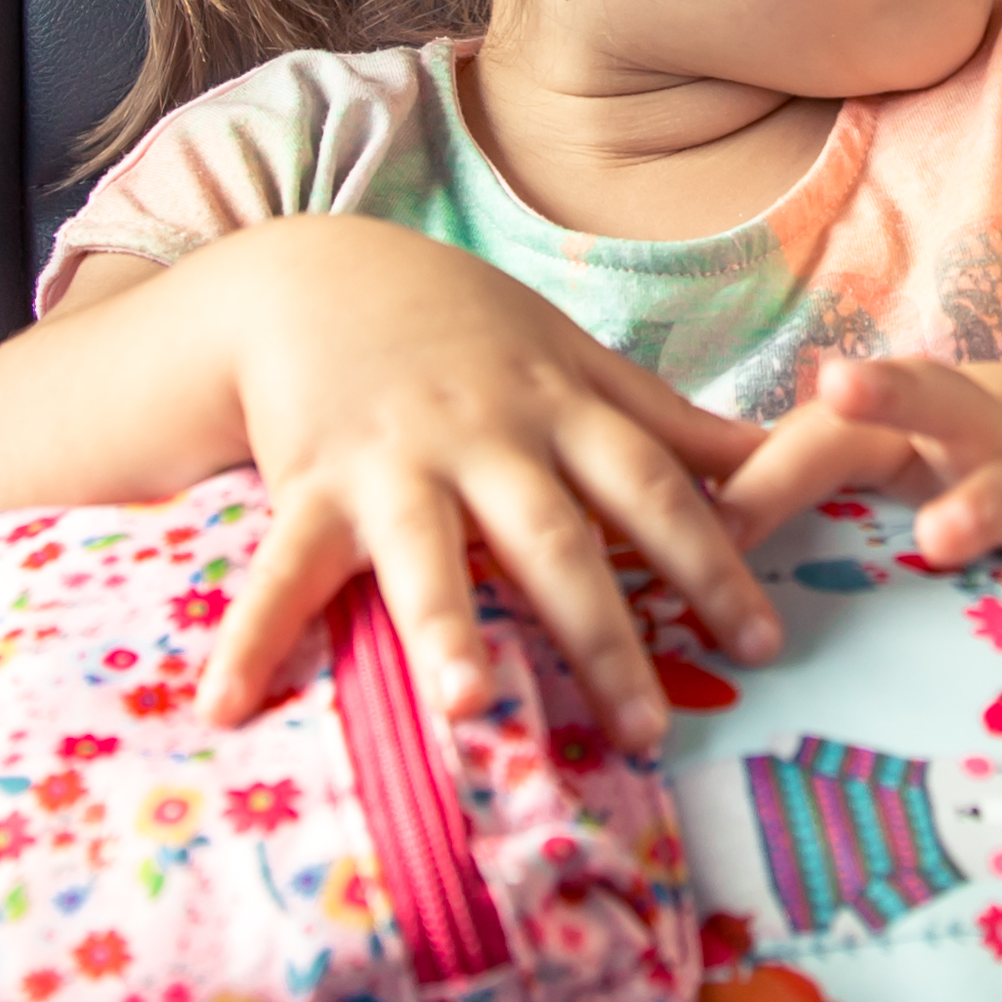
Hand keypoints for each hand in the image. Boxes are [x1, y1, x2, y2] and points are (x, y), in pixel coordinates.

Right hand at [197, 218, 783, 749]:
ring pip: (428, 554)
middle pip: (555, 541)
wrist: (320, 275)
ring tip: (469, 708)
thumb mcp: (573, 359)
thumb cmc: (468, 332)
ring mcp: (395, 463)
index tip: (762, 640)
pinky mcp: (311, 485)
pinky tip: (222, 708)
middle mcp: (486, 439)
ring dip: (444, 630)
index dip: (712, 560)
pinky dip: (251, 637)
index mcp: (561, 411)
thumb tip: (780, 457)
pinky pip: (280, 568)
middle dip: (603, 633)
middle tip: (649, 727)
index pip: (652, 489)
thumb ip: (669, 419)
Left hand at [715, 352, 1001, 691]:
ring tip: (937, 540)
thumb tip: (693, 535)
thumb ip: (825, 476)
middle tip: (836, 393)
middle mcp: (998, 431)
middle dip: (890, 396)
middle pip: (941, 399)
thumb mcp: (928, 447)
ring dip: (985, 502)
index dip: (773, 468)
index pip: (839, 429)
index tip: (704, 522)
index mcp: (932, 419)